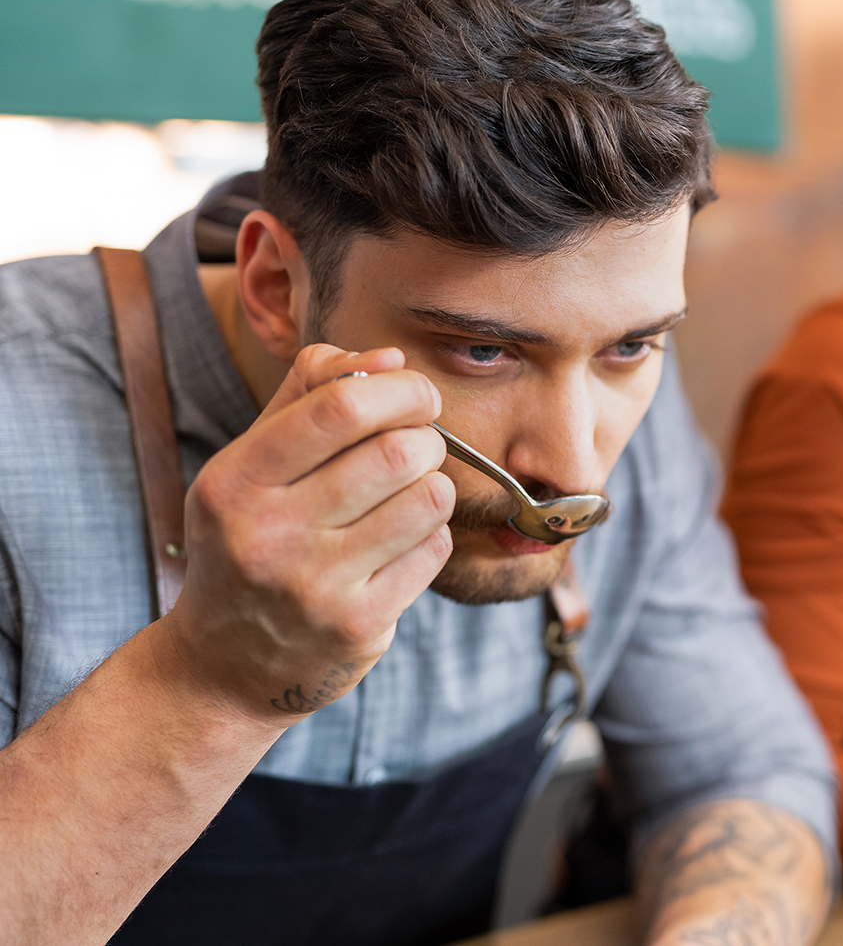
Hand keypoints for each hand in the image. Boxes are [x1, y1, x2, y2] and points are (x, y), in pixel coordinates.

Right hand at [153, 343, 454, 724]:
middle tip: (418, 447)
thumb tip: (388, 360)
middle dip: (426, 438)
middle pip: (399, 451)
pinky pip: (434, 549)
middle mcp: (270, 535)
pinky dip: (430, 536)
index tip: (418, 396)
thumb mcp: (250, 464)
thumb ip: (308, 395)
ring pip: (429, 498)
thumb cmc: (250, 541)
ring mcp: (316, 586)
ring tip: (408, 494)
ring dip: (434, 486)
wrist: (223, 666)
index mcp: (237, 482)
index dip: (401, 390)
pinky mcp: (359, 625)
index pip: (341, 407)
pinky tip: (398, 544)